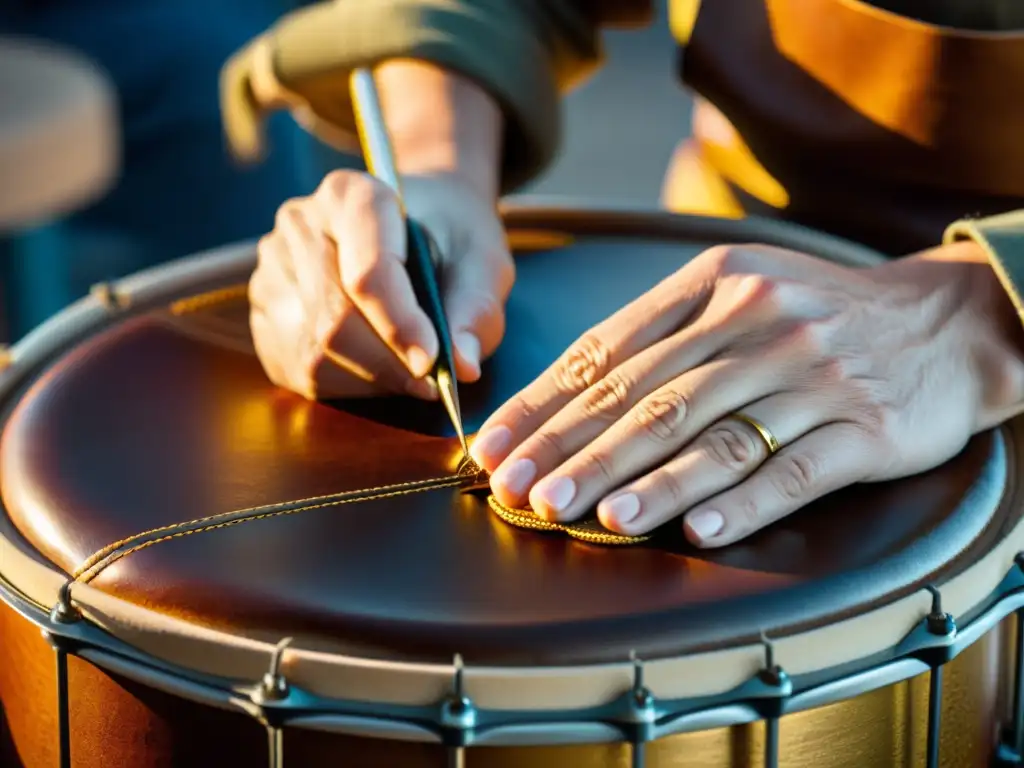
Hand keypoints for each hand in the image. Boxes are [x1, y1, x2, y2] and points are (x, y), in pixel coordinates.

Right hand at [249, 171, 513, 399]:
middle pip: (335, 320)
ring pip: (312, 352)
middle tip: (429, 384)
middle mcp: (299, 225)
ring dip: (369, 381)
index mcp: (351, 195)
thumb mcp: (482, 264)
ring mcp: (272, 269)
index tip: (432, 363)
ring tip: (409, 376)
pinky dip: (344, 387)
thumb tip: (463, 366)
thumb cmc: (451, 241)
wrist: (418, 227)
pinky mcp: (263, 312)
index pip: (367, 272)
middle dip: (387, 365)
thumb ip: (474, 312)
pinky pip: (296, 370)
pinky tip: (377, 373)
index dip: (399, 326)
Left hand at [469, 241, 1023, 547]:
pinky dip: (744, 502)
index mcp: (715, 283)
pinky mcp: (866, 426)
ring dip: (644, 481)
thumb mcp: (740, 288)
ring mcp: (814, 374)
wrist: (944, 320)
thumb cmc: (815, 312)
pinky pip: (795, 469)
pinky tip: (698, 530)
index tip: (496, 446)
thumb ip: (664, 332)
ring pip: (712, 435)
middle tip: (519, 491)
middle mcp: (760, 321)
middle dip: (574, 450)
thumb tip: (572, 396)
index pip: (609, 350)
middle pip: (649, 397)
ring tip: (586, 515)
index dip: (546, 404)